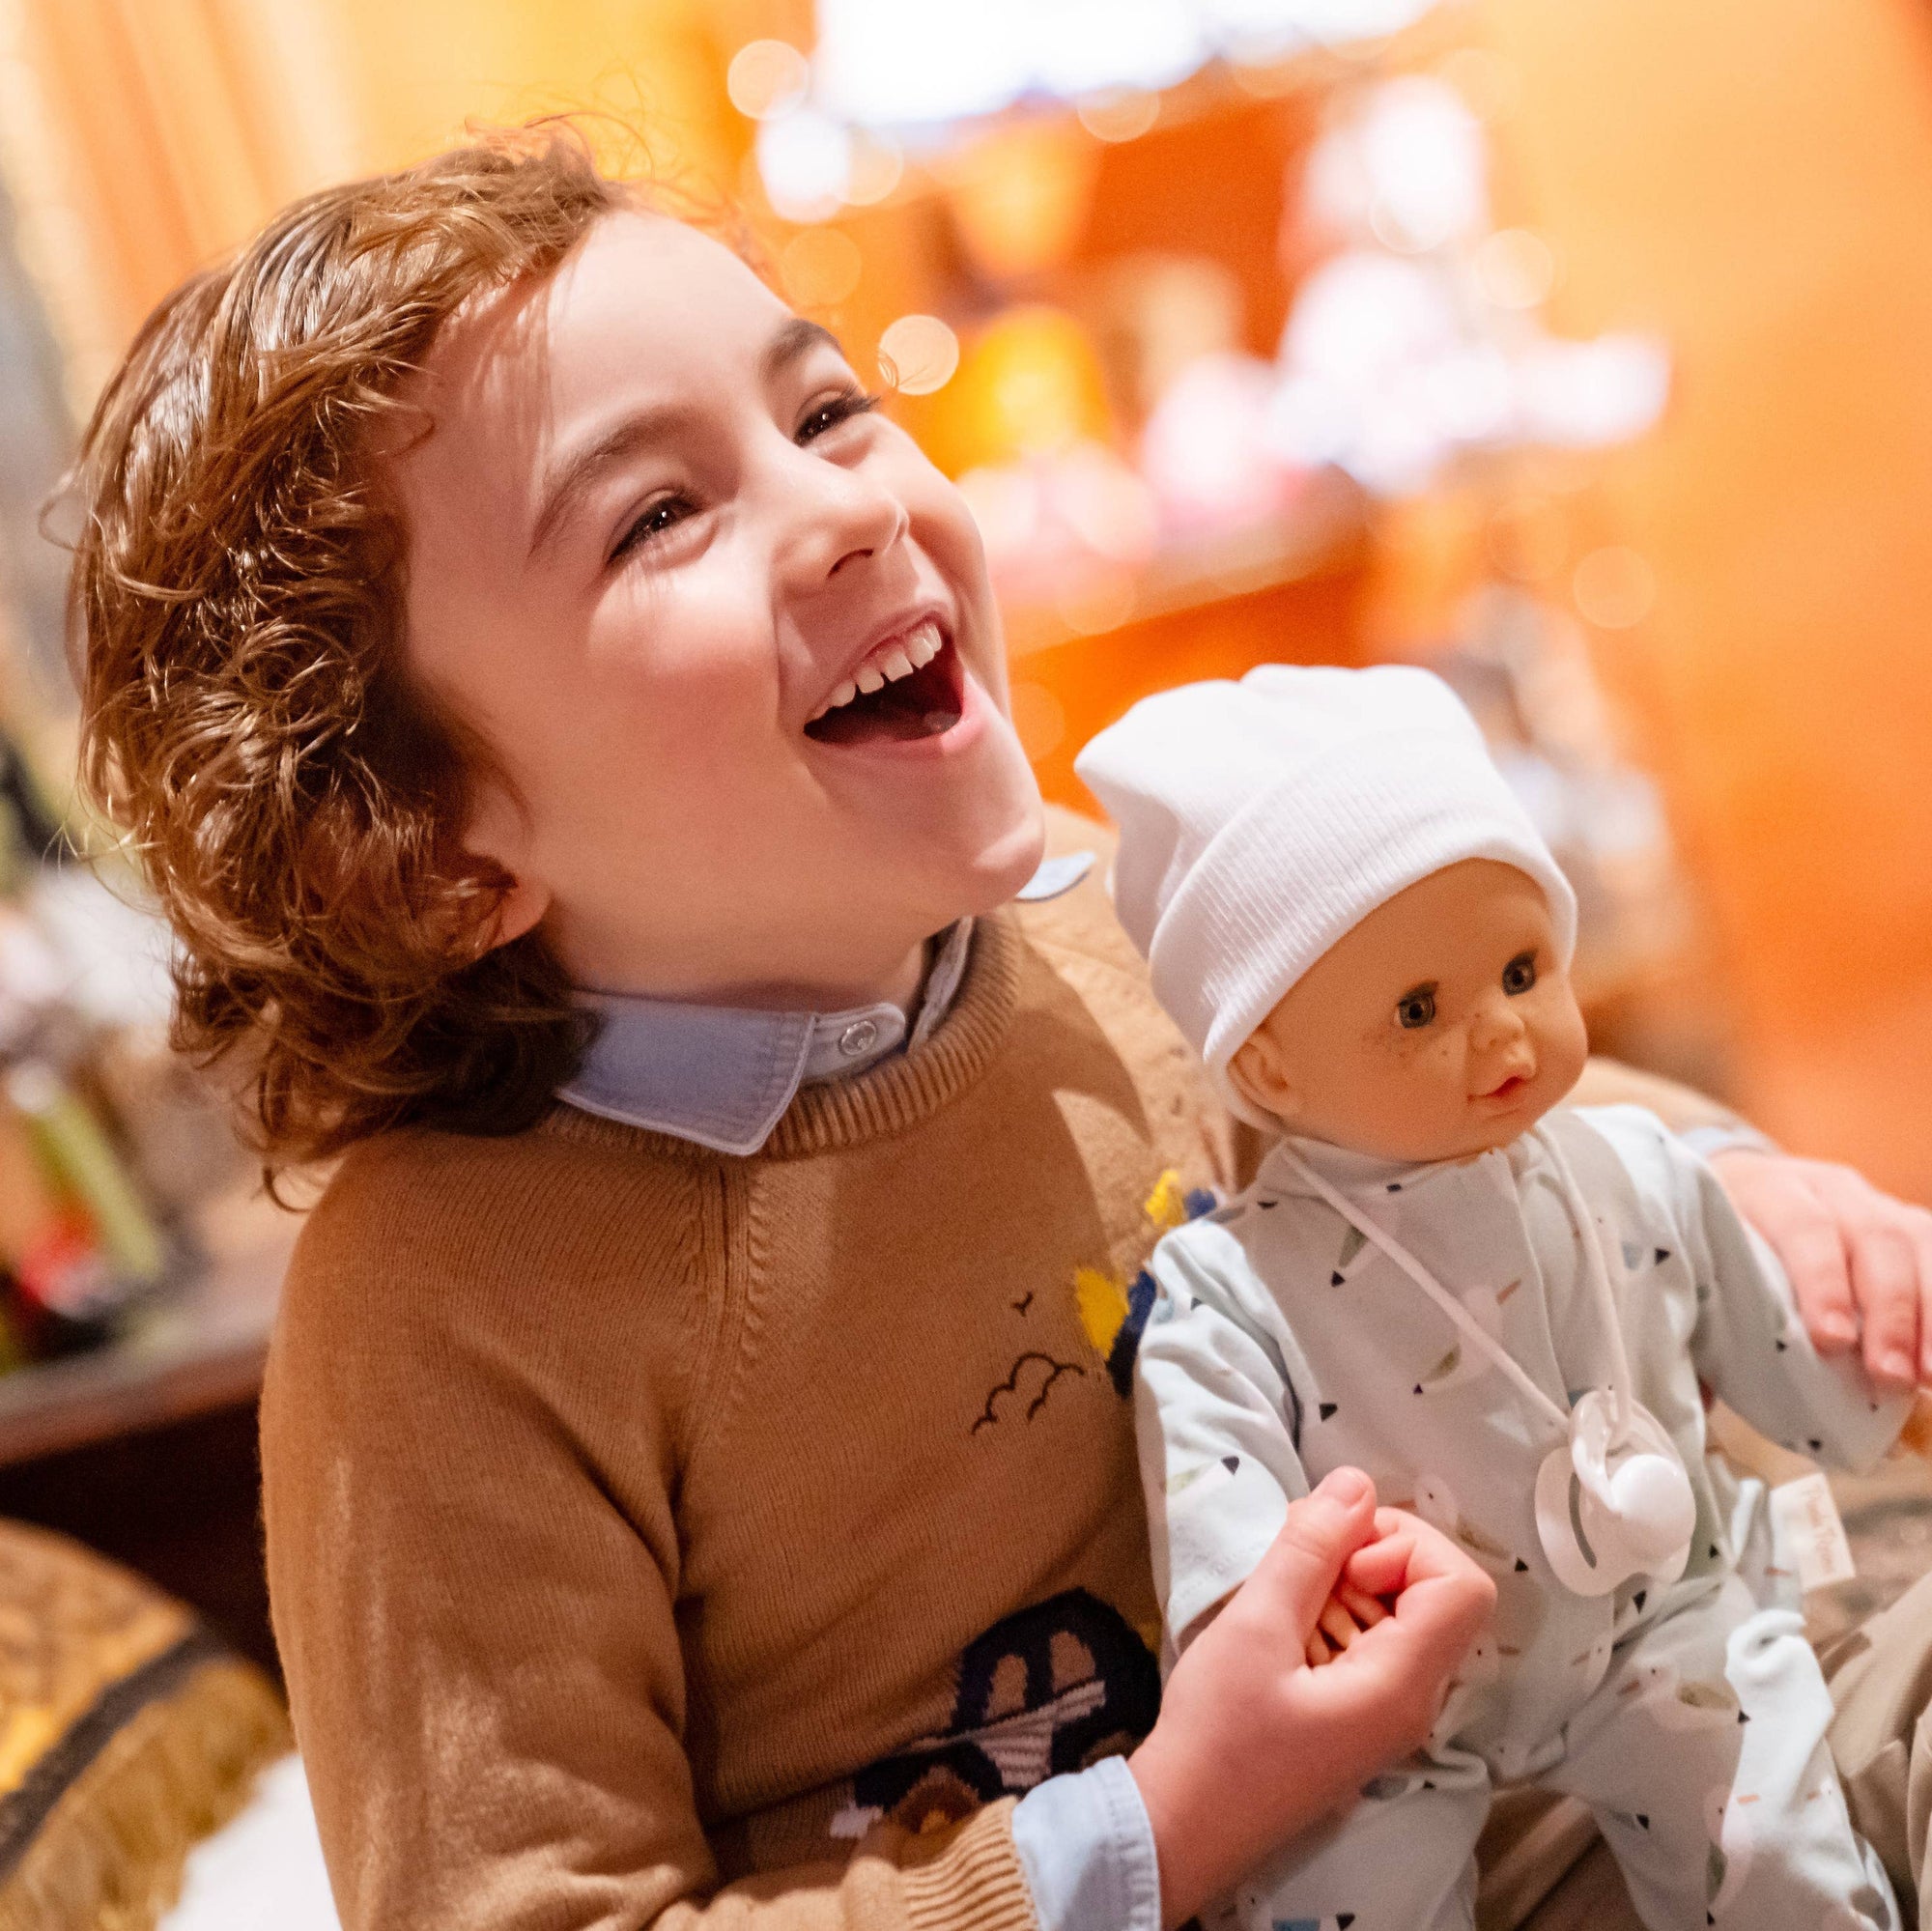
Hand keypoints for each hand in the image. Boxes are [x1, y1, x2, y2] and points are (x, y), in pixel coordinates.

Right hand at [1129, 1470, 1494, 1927]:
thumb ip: (1310, 1550)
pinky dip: (1334, 1615)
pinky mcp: (1359, 1718)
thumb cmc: (1218, 1732)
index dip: (1407, 1547)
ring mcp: (1388, 1714)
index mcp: (1402, 1685)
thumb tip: (1356, 1486)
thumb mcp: (1256, 1626)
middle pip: (1435, 1594)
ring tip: (1279, 1592)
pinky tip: (1281, 1623)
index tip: (1340, 1558)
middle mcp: (1413, 1702)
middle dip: (1369, 1555)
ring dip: (1345, 1583)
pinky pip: (1374, 1644)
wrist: (1183, 1825)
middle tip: (1297, 1559)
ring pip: (1401, 1615)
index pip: (1461, 1585)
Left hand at [1710, 1147, 1931, 1388]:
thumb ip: (1702, 1317)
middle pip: (1876, 1241)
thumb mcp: (1704, 1261)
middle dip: (1889, 1314)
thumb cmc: (1720, 1242)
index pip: (1804, 1229)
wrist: (1748, 1182)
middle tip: (1891, 1375)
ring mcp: (1880, 1205)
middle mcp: (1833, 1191)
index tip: (1833, 1341)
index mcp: (1770, 1192)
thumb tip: (1702, 1400)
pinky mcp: (1912, 1226)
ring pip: (1921, 1248)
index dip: (1822, 1283)